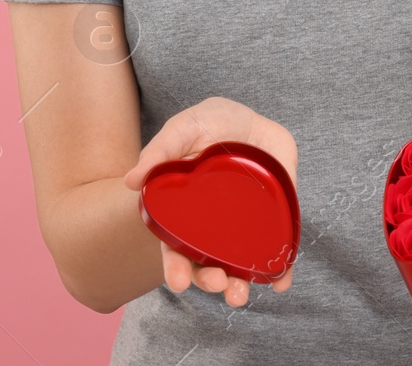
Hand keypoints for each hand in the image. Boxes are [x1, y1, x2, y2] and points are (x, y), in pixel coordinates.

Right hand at [123, 96, 298, 307]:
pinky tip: (281, 282)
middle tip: (217, 284)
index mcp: (185, 213)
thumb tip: (131, 180)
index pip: (176, 248)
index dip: (175, 268)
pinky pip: (277, 249)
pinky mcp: (274, 219)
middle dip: (210, 281)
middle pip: (208, 264)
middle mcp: (213, 227)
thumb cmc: (209, 124)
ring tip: (240, 294)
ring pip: (240, 264)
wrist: (251, 117)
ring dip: (240, 284)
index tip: (177, 283)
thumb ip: (160, 151)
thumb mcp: (184, 128)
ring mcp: (244, 226)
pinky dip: (280, 270)